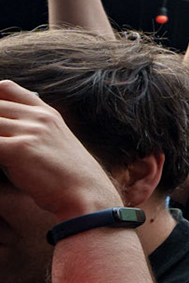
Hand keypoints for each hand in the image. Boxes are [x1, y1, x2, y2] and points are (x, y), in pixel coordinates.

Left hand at [0, 80, 120, 219]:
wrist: (85, 194)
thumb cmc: (67, 176)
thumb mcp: (54, 142)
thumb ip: (31, 130)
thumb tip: (5, 134)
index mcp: (46, 113)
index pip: (6, 88)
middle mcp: (38, 117)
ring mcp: (29, 131)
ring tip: (0, 151)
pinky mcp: (19, 149)